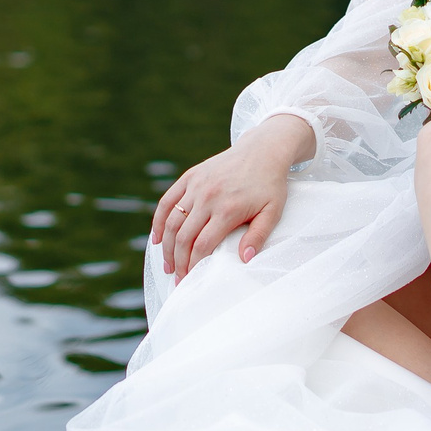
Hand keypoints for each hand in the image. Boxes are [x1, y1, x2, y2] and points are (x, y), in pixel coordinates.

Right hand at [150, 116, 315, 278]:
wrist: (263, 150)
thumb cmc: (270, 184)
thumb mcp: (273, 212)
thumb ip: (258, 236)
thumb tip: (244, 260)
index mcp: (228, 209)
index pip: (202, 245)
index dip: (193, 266)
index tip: (190, 280)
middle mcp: (208, 197)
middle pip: (183, 237)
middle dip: (178, 262)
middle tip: (177, 278)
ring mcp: (196, 185)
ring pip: (172, 221)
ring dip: (166, 247)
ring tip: (168, 264)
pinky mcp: (190, 176)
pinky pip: (167, 201)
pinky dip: (159, 221)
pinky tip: (158, 238)